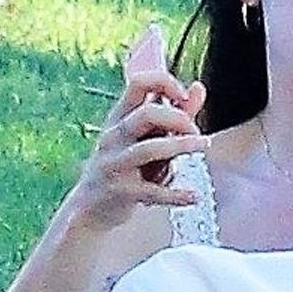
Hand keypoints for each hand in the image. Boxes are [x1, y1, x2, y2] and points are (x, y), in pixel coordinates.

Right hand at [69, 70, 208, 233]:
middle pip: (147, 114)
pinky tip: (193, 196)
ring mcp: (115, 164)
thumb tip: (198, 87)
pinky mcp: (121, 192)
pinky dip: (176, 194)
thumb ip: (174, 114)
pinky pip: (153, 191)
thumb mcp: (145, 137)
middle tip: (196, 131)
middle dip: (179, 118)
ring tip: (203, 146)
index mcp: (118, 117)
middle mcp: (114, 137)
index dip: (166, 83)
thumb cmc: (123, 166)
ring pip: (150, 149)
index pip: (138, 83)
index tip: (184, 96)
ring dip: (182, 145)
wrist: (89, 208)